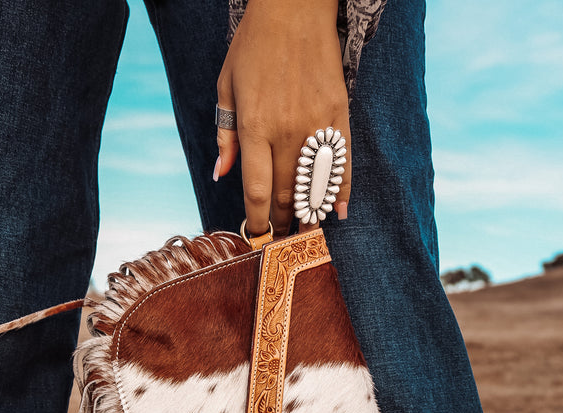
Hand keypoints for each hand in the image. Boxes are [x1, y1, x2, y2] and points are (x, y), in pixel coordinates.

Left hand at [215, 0, 349, 236]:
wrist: (295, 7)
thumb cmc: (255, 46)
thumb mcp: (227, 87)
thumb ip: (225, 134)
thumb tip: (221, 174)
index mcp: (255, 126)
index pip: (256, 190)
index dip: (257, 220)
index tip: (256, 235)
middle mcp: (286, 131)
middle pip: (285, 193)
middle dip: (282, 221)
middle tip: (281, 239)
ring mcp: (315, 124)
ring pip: (313, 184)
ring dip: (309, 214)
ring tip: (305, 233)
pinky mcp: (339, 114)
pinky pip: (341, 162)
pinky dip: (340, 191)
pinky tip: (338, 212)